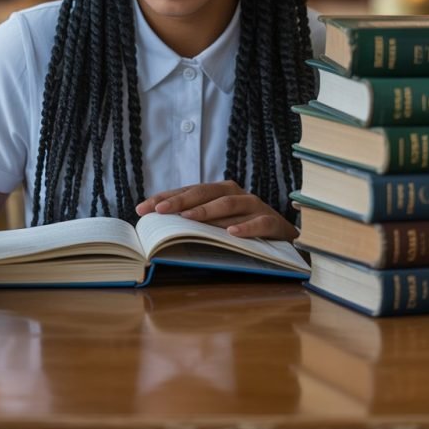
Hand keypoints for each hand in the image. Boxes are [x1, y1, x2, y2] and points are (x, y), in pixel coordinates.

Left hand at [135, 180, 297, 241]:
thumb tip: (161, 227)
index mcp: (220, 192)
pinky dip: (245, 228)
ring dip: (208, 211)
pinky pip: (259, 223)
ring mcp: (255, 206)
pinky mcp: (273, 222)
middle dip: (181, 201)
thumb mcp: (219, 224)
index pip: (188, 191)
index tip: (142, 208)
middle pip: (206, 193)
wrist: (285, 236)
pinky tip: (232, 234)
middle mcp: (237, 194)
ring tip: (189, 218)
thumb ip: (197, 222)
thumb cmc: (244, 228)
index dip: (165, 198)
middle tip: (160, 210)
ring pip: (230, 204)